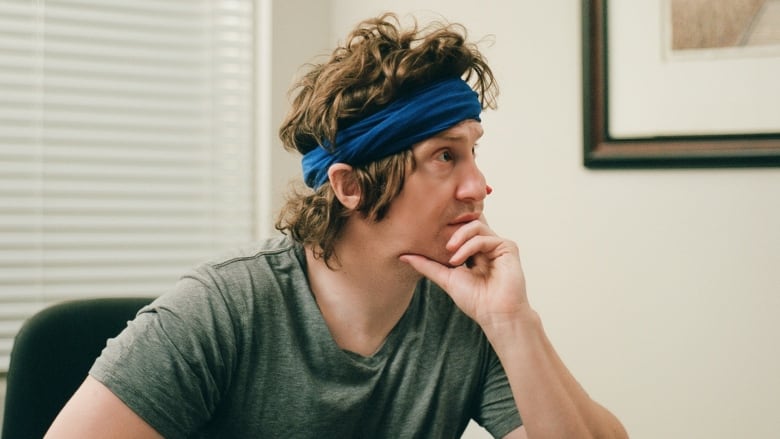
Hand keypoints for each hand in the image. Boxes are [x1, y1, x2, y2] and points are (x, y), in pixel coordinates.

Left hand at [399, 217, 528, 330]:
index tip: (430, 235)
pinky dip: (468, 246)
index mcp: (475, 250)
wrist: (495, 314)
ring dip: (459, 237)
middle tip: (442, 246)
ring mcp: (498, 245)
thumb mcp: (445, 278)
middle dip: (452, 229)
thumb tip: (403, 256)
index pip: (461, 228)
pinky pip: (484, 238)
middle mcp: (487, 244)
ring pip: (475, 225)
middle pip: (468, 221)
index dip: (448, 227)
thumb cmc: (475, 300)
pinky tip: (458, 260)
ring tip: (449, 252)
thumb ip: (427, 265)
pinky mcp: (508, 247)